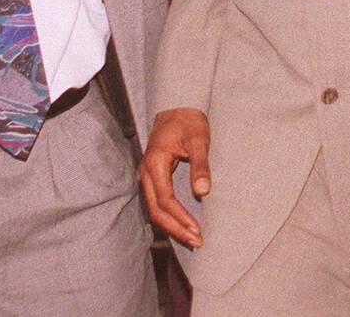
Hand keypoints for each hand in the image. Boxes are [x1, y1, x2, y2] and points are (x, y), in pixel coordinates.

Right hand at [138, 108, 210, 248]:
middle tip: (196, 242)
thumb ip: (200, 165)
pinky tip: (181, 226)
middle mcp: (146, 171)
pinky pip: (156, 202)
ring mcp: (146, 175)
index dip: (180, 218)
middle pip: (156, 210)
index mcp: (155, 162)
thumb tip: (203, 190)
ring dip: (171, 226)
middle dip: (176, 228)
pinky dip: (168, 217)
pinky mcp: (151, 177)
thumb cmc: (188, 121)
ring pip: (154, 208)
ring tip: (191, 239)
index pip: (165, 199)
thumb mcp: (198, 140)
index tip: (197, 230)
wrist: (177, 108)